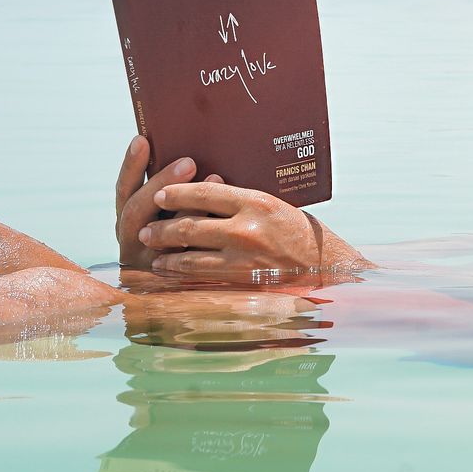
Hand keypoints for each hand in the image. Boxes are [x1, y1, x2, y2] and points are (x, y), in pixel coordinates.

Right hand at [114, 136, 222, 269]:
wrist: (213, 282)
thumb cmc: (195, 230)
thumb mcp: (173, 209)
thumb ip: (175, 190)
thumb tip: (189, 156)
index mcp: (129, 221)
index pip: (124, 191)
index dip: (131, 166)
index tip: (142, 139)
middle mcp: (132, 242)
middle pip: (136, 211)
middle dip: (161, 183)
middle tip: (188, 162)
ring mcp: (150, 262)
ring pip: (161, 234)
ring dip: (185, 206)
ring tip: (212, 177)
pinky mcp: (175, 277)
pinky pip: (187, 254)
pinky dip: (204, 230)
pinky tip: (221, 212)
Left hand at [137, 181, 364, 276]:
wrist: (326, 267)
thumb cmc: (300, 233)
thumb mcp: (274, 206)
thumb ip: (241, 203)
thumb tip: (205, 191)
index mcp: (256, 202)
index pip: (206, 192)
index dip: (178, 192)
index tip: (161, 193)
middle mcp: (247, 229)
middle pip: (191, 224)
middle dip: (162, 227)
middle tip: (146, 228)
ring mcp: (243, 257)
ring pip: (191, 254)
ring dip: (165, 252)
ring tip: (150, 249)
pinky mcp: (242, 280)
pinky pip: (202, 275)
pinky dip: (180, 272)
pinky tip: (168, 269)